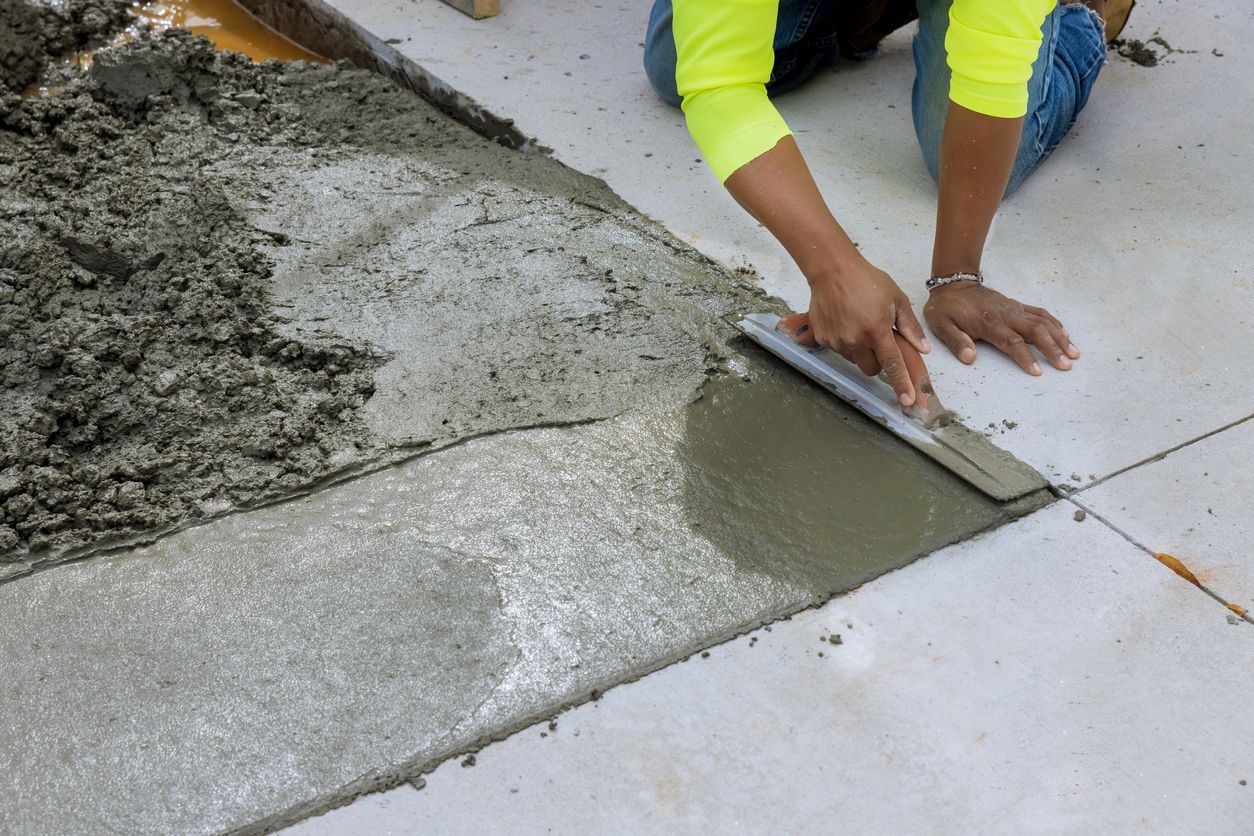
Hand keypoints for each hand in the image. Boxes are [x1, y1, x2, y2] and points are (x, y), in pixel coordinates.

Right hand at [804, 257, 930, 405]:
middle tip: (878, 343)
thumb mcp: (896, 299)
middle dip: (878, 363)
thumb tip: (922, 349)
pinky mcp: (823, 338)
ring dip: (860, 351)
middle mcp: (855, 339)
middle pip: (871, 369)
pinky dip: (845, 343)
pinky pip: (839, 350)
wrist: (832, 270)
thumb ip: (910, 326)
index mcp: (877, 329)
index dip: (901, 385)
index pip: (893, 364)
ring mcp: (837, 340)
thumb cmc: (866, 280)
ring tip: (859, 326)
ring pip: (854, 360)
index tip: (907, 402)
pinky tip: (845, 323)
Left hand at [922, 281, 1079, 374]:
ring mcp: (1014, 309)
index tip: (1038, 371)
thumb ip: (956, 341)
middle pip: (1035, 331)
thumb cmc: (946, 308)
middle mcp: (1006, 315)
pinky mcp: (1017, 305)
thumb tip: (970, 358)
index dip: (1025, 357)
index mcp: (989, 323)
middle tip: (1067, 365)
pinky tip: (1065, 335)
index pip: (1012, 342)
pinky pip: (1040, 313)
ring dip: (1060, 337)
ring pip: (1043, 322)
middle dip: (1053, 348)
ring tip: (1074, 354)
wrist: (953, 283)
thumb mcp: (941, 325)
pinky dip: (1055, 324)